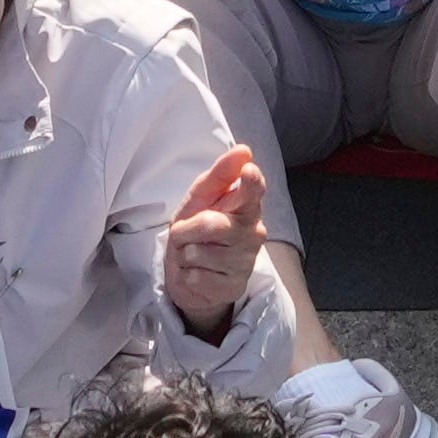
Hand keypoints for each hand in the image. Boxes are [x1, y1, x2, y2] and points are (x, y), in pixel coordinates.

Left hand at [160, 139, 273, 331]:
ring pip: (197, 253)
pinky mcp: (232, 288)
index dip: (250, 182)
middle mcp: (253, 233)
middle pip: (210, 224)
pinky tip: (197, 274)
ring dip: (184, 254)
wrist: (190, 273)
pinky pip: (195, 276)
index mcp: (246, 207)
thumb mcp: (201, 199)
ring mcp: (245, 262)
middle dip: (185, 231)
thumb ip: (220, 175)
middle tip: (186, 234)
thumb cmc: (197, 229)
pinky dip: (186, 275)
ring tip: (193, 255)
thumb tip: (244, 149)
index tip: (248, 171)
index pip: (254, 191)